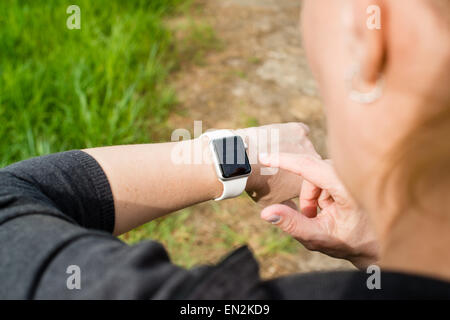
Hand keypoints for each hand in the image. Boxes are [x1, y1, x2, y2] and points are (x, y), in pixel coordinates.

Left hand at [235, 123, 319, 205]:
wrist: (245, 161)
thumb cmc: (257, 185)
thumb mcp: (272, 202)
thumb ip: (288, 207)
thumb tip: (294, 212)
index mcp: (312, 184)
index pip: (313, 183)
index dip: (301, 184)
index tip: (285, 182)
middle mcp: (315, 165)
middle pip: (311, 165)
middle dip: (300, 167)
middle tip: (280, 168)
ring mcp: (308, 146)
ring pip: (306, 148)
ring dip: (296, 151)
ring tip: (276, 154)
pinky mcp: (299, 130)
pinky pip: (302, 131)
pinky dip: (294, 135)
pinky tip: (282, 139)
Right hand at [258, 153, 378, 267]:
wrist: (381, 243)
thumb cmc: (353, 242)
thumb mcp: (319, 237)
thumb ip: (291, 224)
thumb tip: (265, 212)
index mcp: (346, 186)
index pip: (308, 166)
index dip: (283, 160)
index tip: (263, 157)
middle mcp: (350, 173)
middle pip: (310, 175)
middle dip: (307, 198)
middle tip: (315, 220)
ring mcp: (352, 171)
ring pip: (316, 177)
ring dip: (314, 198)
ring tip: (327, 218)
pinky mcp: (350, 173)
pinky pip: (324, 177)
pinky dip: (322, 195)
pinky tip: (335, 209)